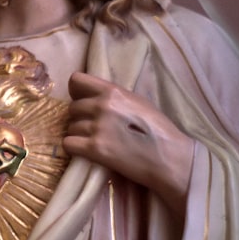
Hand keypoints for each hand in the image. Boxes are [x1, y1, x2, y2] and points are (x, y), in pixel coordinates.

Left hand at [65, 72, 194, 216]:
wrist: (170, 159)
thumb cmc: (159, 131)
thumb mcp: (138, 102)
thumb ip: (114, 98)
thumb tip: (93, 96)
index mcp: (113, 92)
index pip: (76, 81)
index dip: (76, 92)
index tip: (82, 101)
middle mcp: (102, 106)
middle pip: (72, 108)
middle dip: (80, 118)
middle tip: (95, 129)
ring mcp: (97, 127)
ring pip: (70, 127)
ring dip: (79, 135)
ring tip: (97, 142)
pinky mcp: (94, 149)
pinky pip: (68, 144)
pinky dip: (75, 149)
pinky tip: (88, 152)